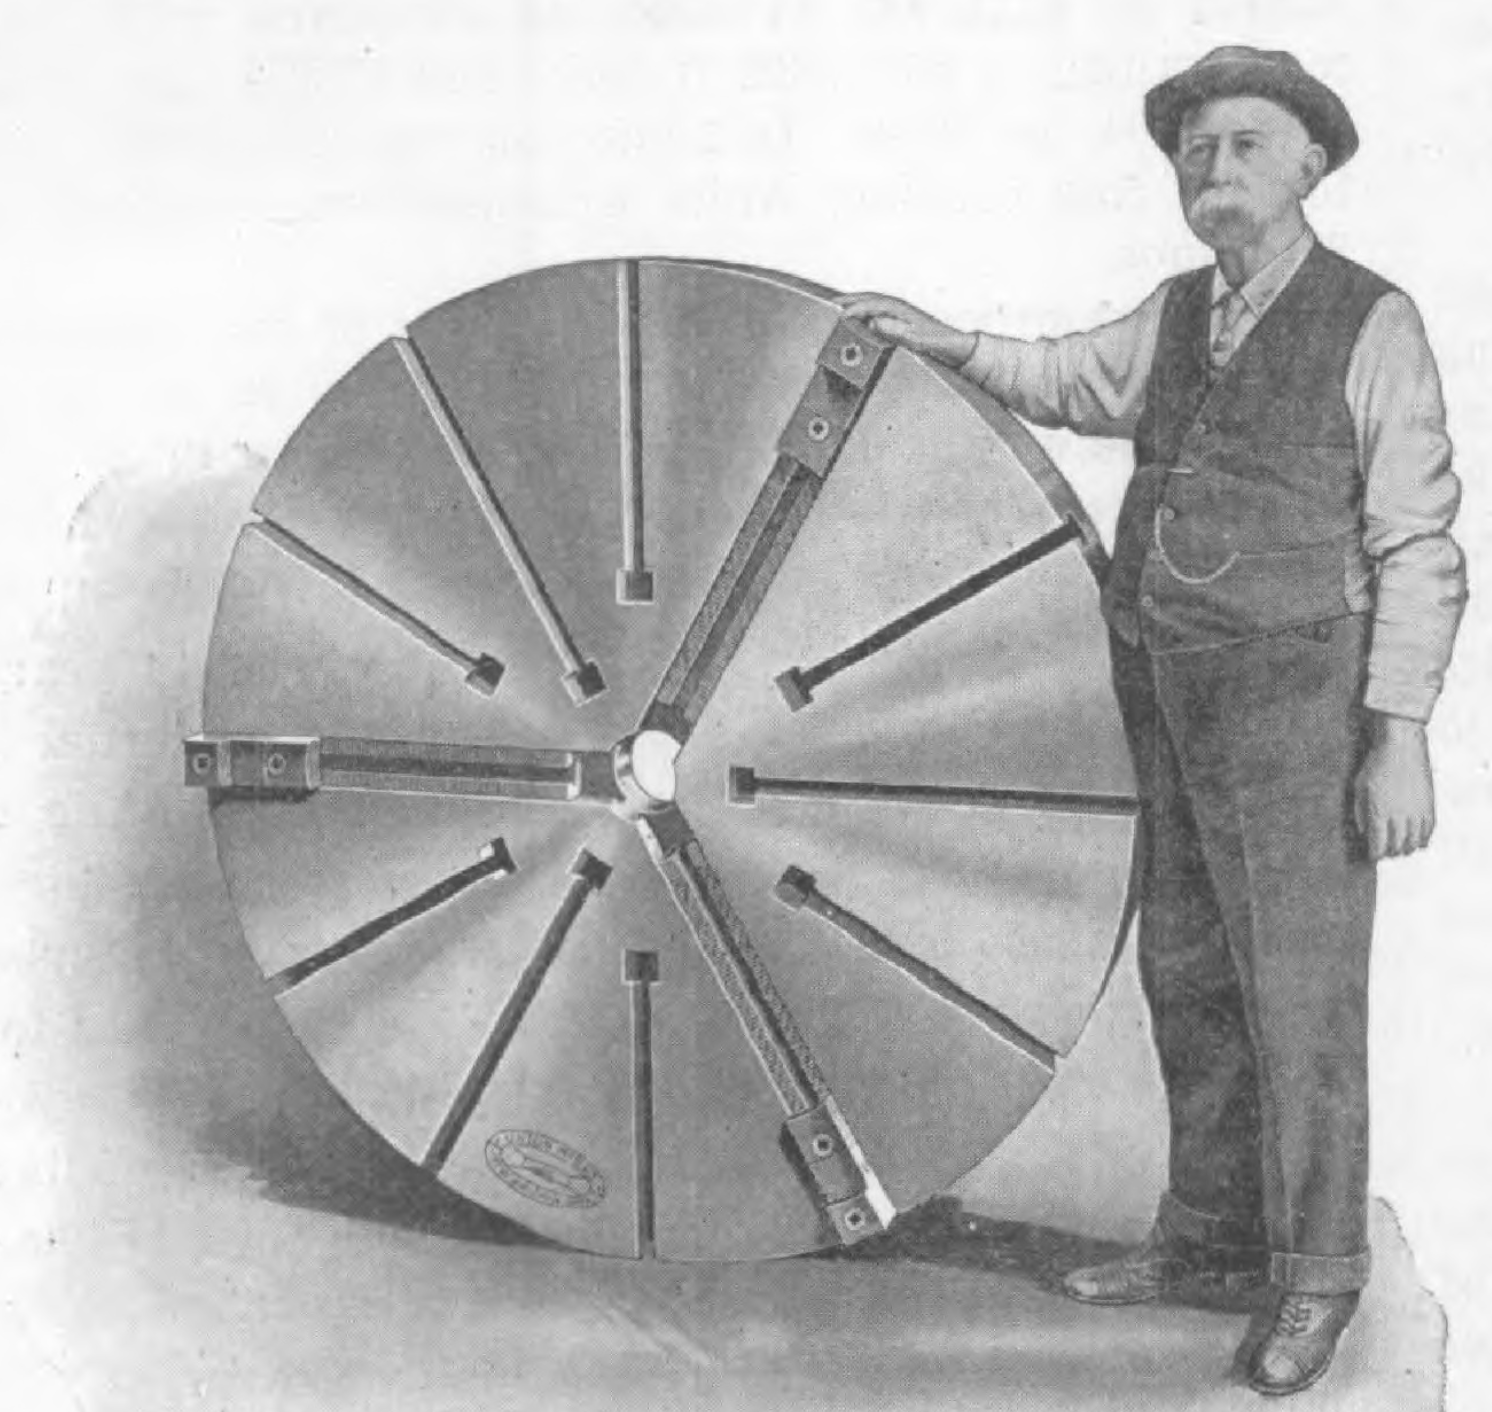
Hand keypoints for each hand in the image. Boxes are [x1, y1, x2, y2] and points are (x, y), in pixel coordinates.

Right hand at [836, 292, 976, 366]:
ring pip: (874, 302)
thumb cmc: (935, 341)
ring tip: (841, 305)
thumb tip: (874, 322)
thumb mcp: (916, 338)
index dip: (857, 308)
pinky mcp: (901, 318)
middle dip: (852, 299)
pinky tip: (861, 316)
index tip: (842, 315)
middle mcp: (899, 307)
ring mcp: (900, 311)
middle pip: (871, 298)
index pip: (874, 305)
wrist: (952, 343)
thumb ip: (895, 330)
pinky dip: (866, 309)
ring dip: (857, 302)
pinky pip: (878, 309)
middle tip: (833, 302)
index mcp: (901, 309)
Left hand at [1353, 714, 1435, 859]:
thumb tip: (1364, 833)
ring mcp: (1418, 812)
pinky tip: (1416, 840)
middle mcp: (1400, 816)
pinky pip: (1429, 832)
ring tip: (1399, 847)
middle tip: (1384, 851)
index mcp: (1379, 813)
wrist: (1401, 746)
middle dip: (1389, 853)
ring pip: (1415, 843)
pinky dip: (1422, 840)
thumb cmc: (1375, 764)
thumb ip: (1360, 812)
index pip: (1378, 846)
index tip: (1372, 855)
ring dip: (1406, 848)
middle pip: (1397, 848)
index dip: (1375, 854)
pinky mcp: (1430, 806)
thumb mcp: (1359, 787)